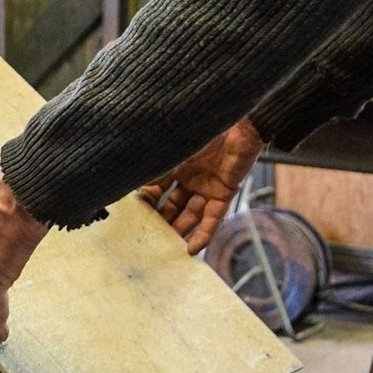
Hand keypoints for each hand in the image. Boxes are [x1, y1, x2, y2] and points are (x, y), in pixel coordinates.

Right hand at [139, 118, 263, 254]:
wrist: (238, 124)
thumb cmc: (203, 129)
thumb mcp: (173, 151)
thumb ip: (156, 170)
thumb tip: (135, 189)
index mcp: (175, 164)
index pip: (157, 189)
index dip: (147, 202)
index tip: (135, 215)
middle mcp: (190, 177)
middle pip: (173, 206)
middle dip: (162, 221)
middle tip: (148, 238)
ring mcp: (207, 187)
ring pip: (191, 215)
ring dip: (180, 231)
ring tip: (166, 248)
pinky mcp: (225, 194)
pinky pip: (213, 218)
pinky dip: (203, 234)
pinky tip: (191, 249)